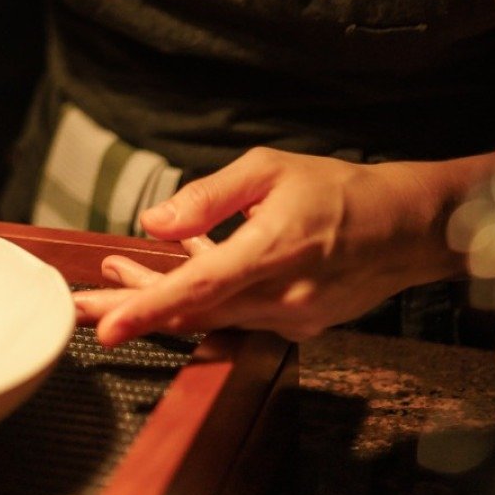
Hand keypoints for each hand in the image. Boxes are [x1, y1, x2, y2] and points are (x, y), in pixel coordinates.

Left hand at [73, 147, 457, 343]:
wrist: (408, 228)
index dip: (148, 308)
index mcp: (273, 253)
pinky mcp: (299, 324)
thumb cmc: (340, 190)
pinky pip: (238, 313)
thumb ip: (210, 196)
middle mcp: (282, 298)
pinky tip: (181, 262)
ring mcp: (292, 319)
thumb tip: (154, 221)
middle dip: (134, 309)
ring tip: (116, 273)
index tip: (107, 324)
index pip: (199, 290)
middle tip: (85, 307)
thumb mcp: (270, 170)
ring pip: (211, 316)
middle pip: (193, 313)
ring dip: (163, 299)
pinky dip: (205, 294)